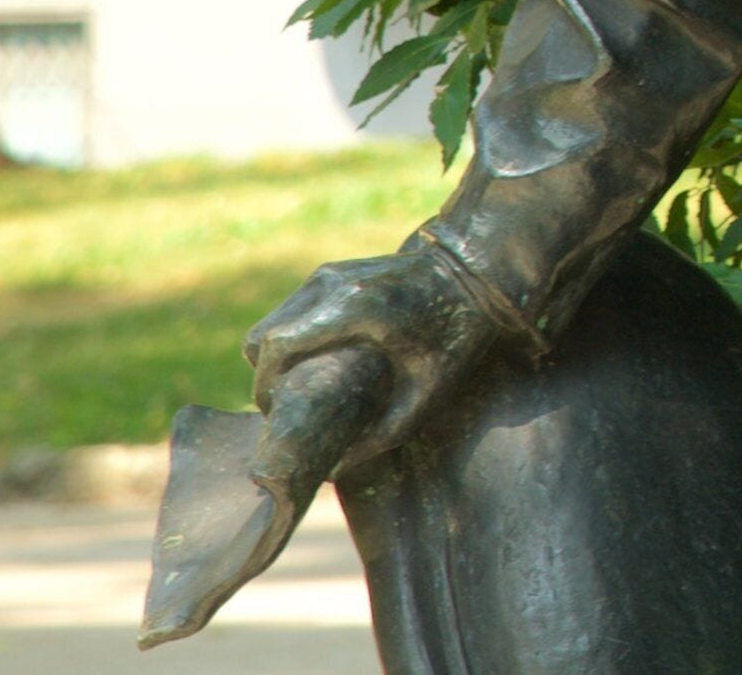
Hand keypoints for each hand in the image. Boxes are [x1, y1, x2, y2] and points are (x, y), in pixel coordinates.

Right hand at [240, 240, 500, 486]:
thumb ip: (379, 436)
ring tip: (302, 387)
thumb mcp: (427, 394)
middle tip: (289, 407)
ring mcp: (330, 274)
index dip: (266, 387)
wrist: (478, 274)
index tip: (278, 415)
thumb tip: (332, 470)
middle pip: (263, 337)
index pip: (276, 347)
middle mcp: (332, 286)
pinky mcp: (334, 272)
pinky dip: (292, 338)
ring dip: (276, 358)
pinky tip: (317, 362)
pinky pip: (292, 311)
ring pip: (273, 322)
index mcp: (353, 310)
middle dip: (267, 377)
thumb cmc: (458, 336)